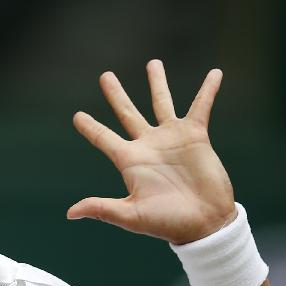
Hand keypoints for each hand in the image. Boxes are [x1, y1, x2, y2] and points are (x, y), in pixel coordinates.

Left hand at [66, 59, 236, 243]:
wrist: (204, 223)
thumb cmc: (167, 223)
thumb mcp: (130, 216)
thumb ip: (102, 209)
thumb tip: (70, 213)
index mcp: (130, 162)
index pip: (104, 139)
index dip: (90, 127)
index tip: (77, 116)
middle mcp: (148, 146)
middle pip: (127, 113)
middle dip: (116, 95)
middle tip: (105, 76)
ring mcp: (171, 139)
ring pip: (161, 103)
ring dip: (157, 83)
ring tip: (153, 63)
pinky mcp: (196, 137)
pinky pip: (201, 107)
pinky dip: (207, 90)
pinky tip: (215, 73)